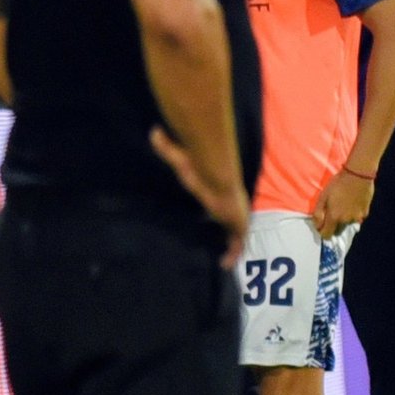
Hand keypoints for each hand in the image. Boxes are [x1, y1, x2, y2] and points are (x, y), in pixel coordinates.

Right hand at [149, 126, 248, 268]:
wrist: (218, 178)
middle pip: (233, 222)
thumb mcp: (182, 159)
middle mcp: (233, 207)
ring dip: (232, 246)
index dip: (219, 212)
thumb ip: (168, 146)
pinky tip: (226, 265)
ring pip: (237, 236)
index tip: (211, 217)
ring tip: (224, 260)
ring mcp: (238, 217)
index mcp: (223, 194)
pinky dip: (233, 255)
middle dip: (230, 232)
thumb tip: (155, 129)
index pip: (223, 205)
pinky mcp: (239, 227)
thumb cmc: (201, 170)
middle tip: (221, 243)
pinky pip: (238, 245)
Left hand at [312, 171, 373, 237]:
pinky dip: (353, 214)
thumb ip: (318, 213)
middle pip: (338, 232)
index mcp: (334, 217)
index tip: (322, 225)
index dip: (322, 232)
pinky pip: (357, 218)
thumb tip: (317, 225)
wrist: (358, 175)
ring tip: (343, 206)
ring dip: (344, 220)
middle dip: (333, 226)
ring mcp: (357, 217)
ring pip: (347, 224)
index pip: (327, 235)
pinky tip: (352, 203)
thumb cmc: (338, 184)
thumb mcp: (323, 196)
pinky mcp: (365, 212)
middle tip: (332, 213)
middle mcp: (346, 221)